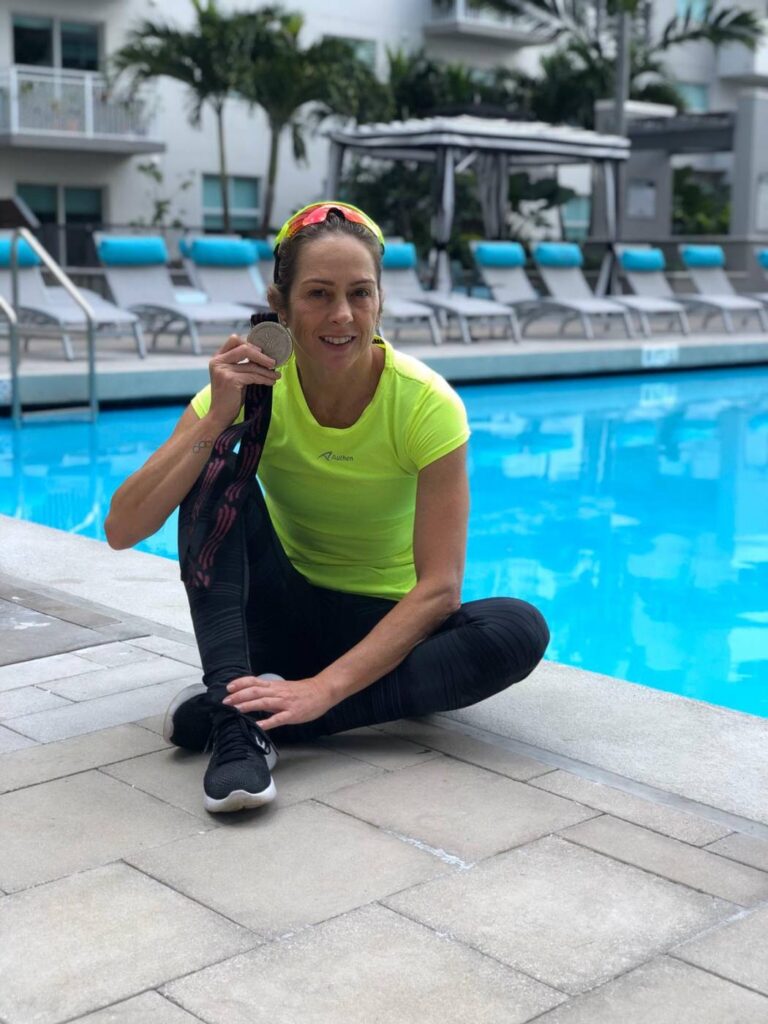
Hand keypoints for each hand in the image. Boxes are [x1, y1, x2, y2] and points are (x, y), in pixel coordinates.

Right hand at [207, 333, 280, 428]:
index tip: (262, 352)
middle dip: (262, 356)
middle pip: (244, 348)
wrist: (219, 415)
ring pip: (251, 365)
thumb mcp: (233, 376)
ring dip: (267, 371)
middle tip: (274, 363)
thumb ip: (241, 364)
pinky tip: (271, 382)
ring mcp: (223, 370)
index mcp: (217, 358)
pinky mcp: (230, 380)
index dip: (250, 344)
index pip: (234, 340)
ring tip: (276, 376)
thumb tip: (263, 355)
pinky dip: (264, 379)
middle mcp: (218, 361)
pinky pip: (253, 376)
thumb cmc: (229, 397)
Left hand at [221, 674, 335, 729]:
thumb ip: (269, 691)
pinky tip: (258, 725)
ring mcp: (285, 703)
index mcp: (275, 686)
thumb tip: (253, 696)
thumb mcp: (284, 687)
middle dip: (239, 696)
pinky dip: (267, 722)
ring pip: (264, 702)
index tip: (228, 688)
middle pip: (255, 691)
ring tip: (236, 709)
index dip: (240, 683)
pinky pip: (278, 718)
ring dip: (249, 705)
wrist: (322, 692)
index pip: (254, 681)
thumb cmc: (303, 691)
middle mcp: (278, 692)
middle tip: (226, 701)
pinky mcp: (292, 714)